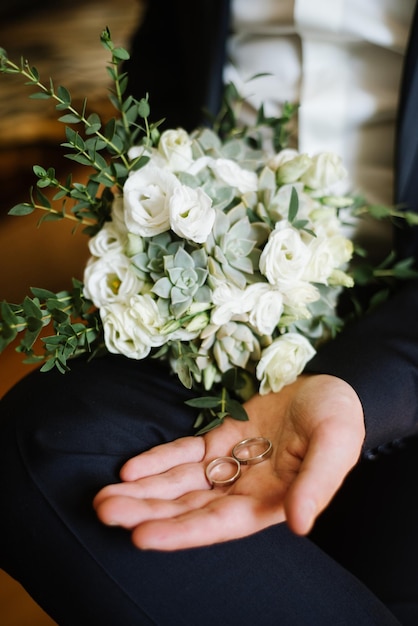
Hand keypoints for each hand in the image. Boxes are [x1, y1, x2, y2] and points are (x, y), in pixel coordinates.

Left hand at [93, 374, 364, 550]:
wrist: (328, 390)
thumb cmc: (338, 418)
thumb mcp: (336, 445)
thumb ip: (318, 485)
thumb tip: (300, 524)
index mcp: (270, 500)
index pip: (218, 523)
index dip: (181, 531)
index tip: (141, 536)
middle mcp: (243, 490)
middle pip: (187, 506)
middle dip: (146, 511)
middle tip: (104, 511)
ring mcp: (229, 465)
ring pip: (179, 484)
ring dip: (142, 490)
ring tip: (104, 497)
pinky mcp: (220, 440)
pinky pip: (183, 455)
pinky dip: (157, 461)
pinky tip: (129, 469)